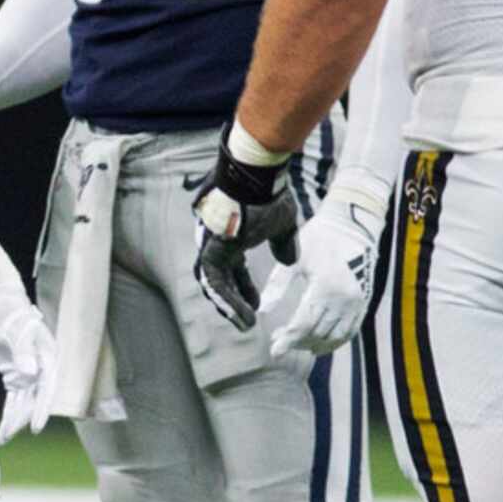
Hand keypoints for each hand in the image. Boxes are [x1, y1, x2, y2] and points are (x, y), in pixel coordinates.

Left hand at [0, 284, 55, 444]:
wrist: (0, 302)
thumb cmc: (12, 312)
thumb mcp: (17, 329)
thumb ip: (24, 351)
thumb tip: (30, 373)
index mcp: (48, 357)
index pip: (48, 388)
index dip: (43, 408)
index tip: (36, 426)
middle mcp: (41, 369)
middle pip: (35, 399)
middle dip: (24, 418)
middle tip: (12, 434)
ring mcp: (28, 374)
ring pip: (23, 403)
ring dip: (14, 420)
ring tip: (3, 437)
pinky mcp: (14, 376)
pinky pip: (13, 399)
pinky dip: (8, 413)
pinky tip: (3, 429)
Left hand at [192, 127, 298, 331]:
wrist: (258, 177)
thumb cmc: (270, 194)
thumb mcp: (283, 222)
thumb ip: (284, 242)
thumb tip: (290, 260)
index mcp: (232, 235)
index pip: (234, 268)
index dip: (244, 287)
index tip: (257, 304)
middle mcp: (218, 242)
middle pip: (221, 279)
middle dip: (234, 299)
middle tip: (247, 318)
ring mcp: (212, 246)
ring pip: (215, 284)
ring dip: (230, 306)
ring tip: (245, 324)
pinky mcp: (212, 250)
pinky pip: (215, 283)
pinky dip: (228, 300)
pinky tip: (244, 315)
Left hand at [266, 192, 384, 357]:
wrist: (353, 225)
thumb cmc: (319, 238)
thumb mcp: (295, 258)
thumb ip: (277, 286)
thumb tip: (262, 312)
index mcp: (325, 287)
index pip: (303, 324)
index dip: (288, 340)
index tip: (273, 351)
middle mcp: (344, 299)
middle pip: (317, 333)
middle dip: (296, 341)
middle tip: (278, 338)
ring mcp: (357, 303)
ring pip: (334, 337)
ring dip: (314, 344)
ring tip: (296, 341)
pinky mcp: (364, 303)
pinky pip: (350, 332)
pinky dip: (334, 342)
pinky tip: (318, 343)